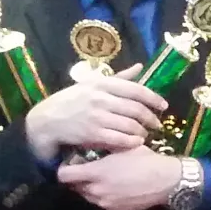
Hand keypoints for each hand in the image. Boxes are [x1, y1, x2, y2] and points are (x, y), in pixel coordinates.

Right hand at [24, 68, 164, 161]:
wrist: (47, 120)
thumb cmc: (71, 101)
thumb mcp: (92, 84)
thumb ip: (118, 78)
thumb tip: (140, 67)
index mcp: (102, 84)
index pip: (135, 89)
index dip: (153, 98)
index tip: (163, 106)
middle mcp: (100, 98)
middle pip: (136, 109)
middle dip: (150, 118)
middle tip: (157, 124)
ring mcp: (96, 116)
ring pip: (130, 125)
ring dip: (142, 131)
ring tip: (145, 134)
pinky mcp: (92, 134)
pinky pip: (120, 139)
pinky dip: (132, 141)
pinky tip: (136, 142)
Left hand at [57, 146, 185, 209]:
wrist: (168, 180)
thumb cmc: (146, 159)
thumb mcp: (123, 147)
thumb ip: (102, 148)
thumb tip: (88, 144)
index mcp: (96, 172)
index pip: (64, 175)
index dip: (65, 168)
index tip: (73, 162)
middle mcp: (97, 191)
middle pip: (74, 187)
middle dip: (78, 178)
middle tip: (89, 167)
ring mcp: (106, 203)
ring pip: (87, 195)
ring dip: (90, 187)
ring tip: (104, 177)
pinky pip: (101, 202)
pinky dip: (103, 195)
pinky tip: (116, 186)